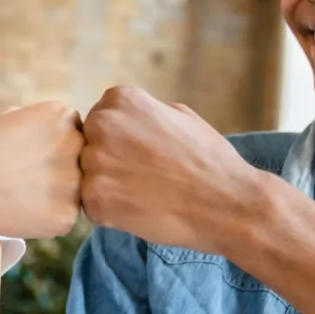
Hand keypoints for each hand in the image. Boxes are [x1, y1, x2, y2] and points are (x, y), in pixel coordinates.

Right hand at [0, 101, 83, 239]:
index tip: (28, 152)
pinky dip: (49, 215)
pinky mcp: (69, 214)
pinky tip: (23, 210)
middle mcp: (76, 144)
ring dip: (57, 192)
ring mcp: (75, 181)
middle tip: (27, 175)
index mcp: (62, 114)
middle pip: (81, 157)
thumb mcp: (10, 117)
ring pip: (76, 188)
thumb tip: (64, 127)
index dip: (51, 143)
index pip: (74, 129)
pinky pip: (66, 214)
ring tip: (23, 193)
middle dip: (60, 166)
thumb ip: (43, 120)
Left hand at [80, 86, 263, 252]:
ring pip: (88, 177)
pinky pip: (92, 206)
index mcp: (120, 100)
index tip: (143, 155)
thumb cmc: (208, 160)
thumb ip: (143, 113)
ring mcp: (95, 162)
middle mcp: (102, 124)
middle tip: (142, 178)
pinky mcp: (94, 198)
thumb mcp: (179, 115)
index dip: (121, 142)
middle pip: (88, 146)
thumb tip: (123, 119)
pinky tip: (140, 211)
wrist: (227, 203)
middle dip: (109, 162)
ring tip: (143, 195)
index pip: (101, 121)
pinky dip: (111, 214)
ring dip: (108, 188)